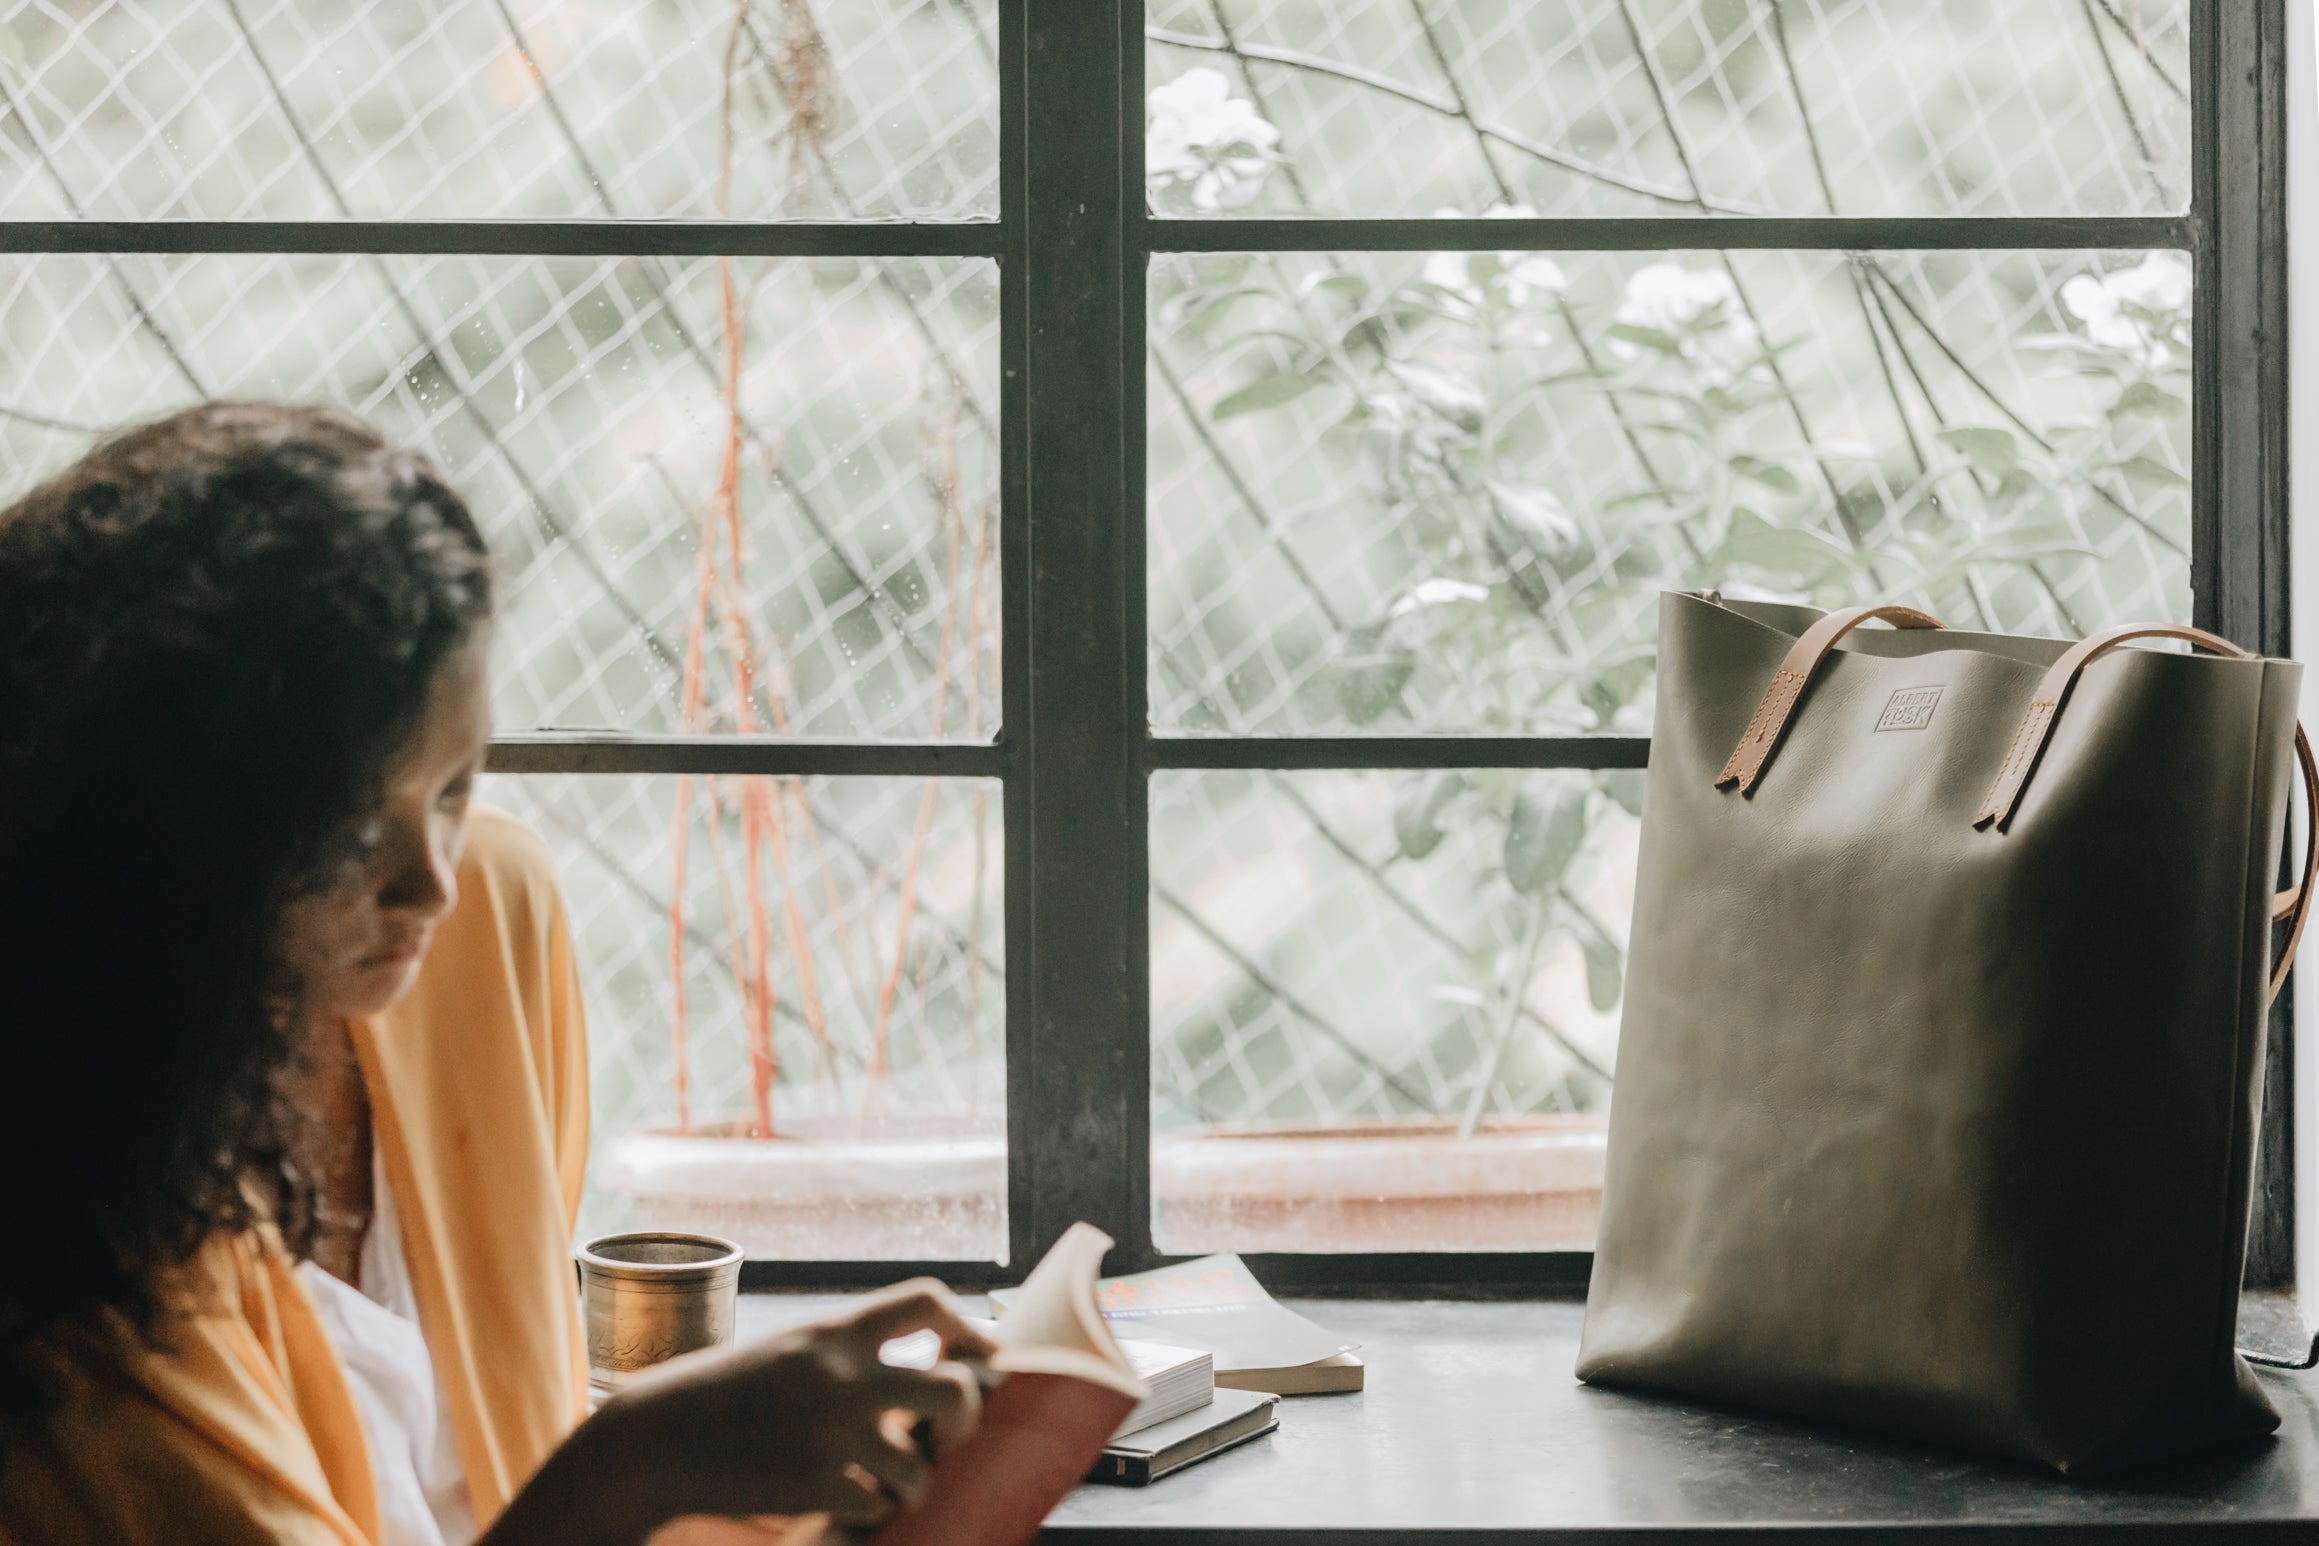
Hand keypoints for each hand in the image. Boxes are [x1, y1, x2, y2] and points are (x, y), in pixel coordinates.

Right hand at [608, 1280, 996, 1530]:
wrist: (657, 1436)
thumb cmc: (726, 1393)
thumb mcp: (789, 1349)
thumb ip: (848, 1352)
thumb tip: (922, 1369)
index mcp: (833, 1331)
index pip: (926, 1301)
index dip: (965, 1324)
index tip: (978, 1352)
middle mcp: (841, 1375)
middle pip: (953, 1389)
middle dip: (965, 1415)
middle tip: (946, 1432)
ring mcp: (829, 1432)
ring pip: (918, 1466)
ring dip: (912, 1481)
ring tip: (891, 1482)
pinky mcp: (813, 1484)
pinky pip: (877, 1505)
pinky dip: (871, 1509)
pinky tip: (849, 1502)